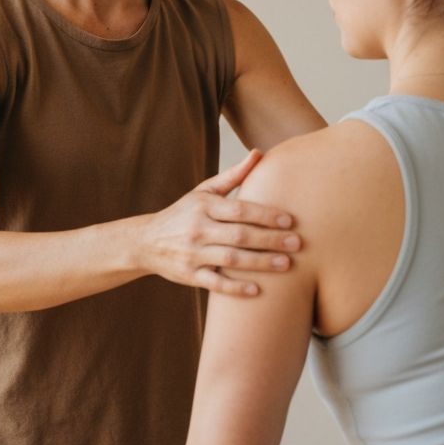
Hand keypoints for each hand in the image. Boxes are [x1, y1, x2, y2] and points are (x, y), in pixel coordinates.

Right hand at [142, 150, 301, 295]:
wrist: (146, 241)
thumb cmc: (184, 214)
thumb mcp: (204, 191)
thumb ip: (233, 176)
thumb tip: (260, 153)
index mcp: (204, 206)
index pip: (240, 210)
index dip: (266, 215)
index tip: (290, 220)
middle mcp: (198, 229)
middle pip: (240, 235)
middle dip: (271, 240)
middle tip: (297, 243)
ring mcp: (193, 254)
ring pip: (231, 259)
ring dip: (261, 263)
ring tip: (286, 264)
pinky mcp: (190, 275)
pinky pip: (215, 284)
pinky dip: (236, 288)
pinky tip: (257, 291)